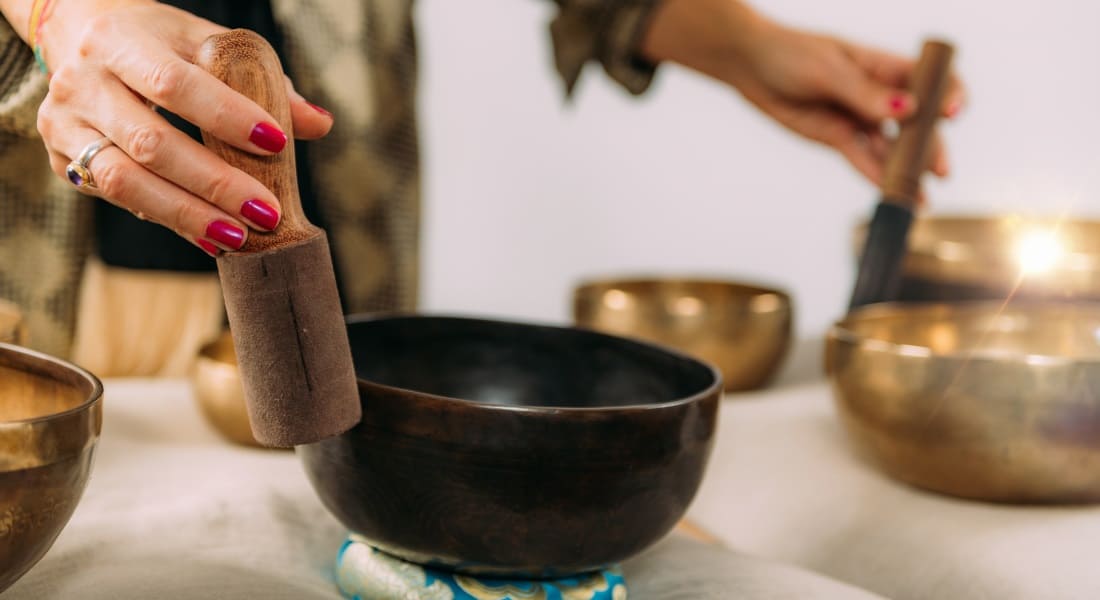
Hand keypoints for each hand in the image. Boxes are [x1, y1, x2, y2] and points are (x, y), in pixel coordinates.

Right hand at [34, 0, 333, 254]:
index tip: (275, 143)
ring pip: (124, 180)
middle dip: (214, 183)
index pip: (174, 84)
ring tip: (238, 236)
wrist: (79, 33)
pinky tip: (208, 235)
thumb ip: (264, 80)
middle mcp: (83, 82)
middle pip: (150, 143)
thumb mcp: (206, 43)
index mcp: (120, 41)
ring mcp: (65, 124)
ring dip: (187, 215)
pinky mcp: (61, 161)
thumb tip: (321, 124)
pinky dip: (168, 220)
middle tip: (266, 212)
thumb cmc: (159, 42)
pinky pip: (117, 198)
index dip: (226, 117)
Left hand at [643, 0, 965, 186]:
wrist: (750, 66)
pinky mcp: (840, 137)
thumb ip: (867, 94)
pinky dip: (880, 176)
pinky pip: (865, 159)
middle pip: (917, 122)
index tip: (953, 113)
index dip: (948, 95)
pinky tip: (896, 194)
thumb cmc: (790, 53)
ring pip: (892, 146)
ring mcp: (861, 117)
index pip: (931, 79)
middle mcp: (879, 93)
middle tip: (940, 170)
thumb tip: (910, 110)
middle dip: (931, 146)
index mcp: (884, 65)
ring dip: (907, 169)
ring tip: (920, 194)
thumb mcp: (829, 70)